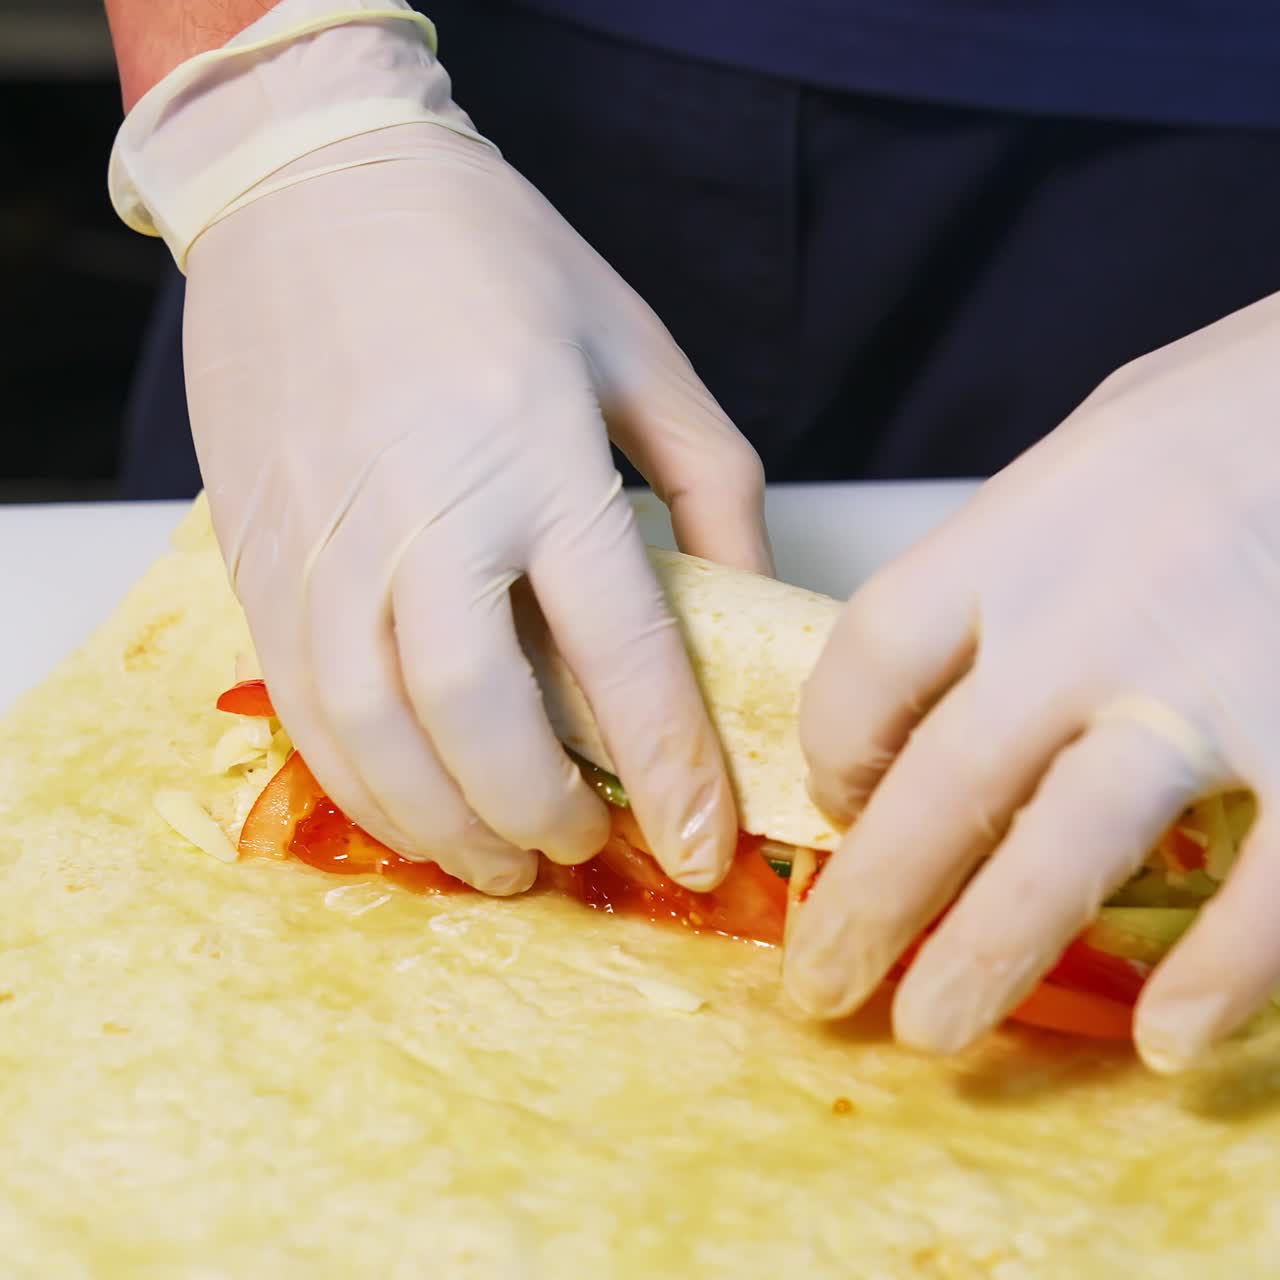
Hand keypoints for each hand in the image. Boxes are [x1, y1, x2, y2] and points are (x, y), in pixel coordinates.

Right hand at [123, 5, 771, 893]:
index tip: (700, 851)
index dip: (671, 774)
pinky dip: (360, 783)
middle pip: (480, 718)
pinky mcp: (257, 558)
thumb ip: (707, 485)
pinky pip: (301, 705)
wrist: (308, 189)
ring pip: (374, 735)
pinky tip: (411, 809)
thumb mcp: (636, 351)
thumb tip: (745, 604)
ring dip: (443, 825)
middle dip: (542, 814)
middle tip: (586, 851)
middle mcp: (423, 514)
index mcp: (537, 458)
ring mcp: (324, 543)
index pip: (619, 655)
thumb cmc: (489, 259)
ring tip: (501, 863)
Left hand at [786, 291, 1279, 1071]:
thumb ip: (1018, 551)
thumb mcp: (1100, 444)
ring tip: (931, 1031)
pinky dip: (1222, 977)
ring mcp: (1212, 686)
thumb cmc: (1255, 399)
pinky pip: (1270, 890)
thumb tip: (950, 658)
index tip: (835, 800)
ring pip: (1065, 854)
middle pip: (939, 783)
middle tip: (822, 981)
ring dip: (989, 956)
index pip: (871, 660)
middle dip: (869, 900)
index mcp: (1021, 534)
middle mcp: (1093, 619)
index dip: (833, 746)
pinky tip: (1171, 1039)